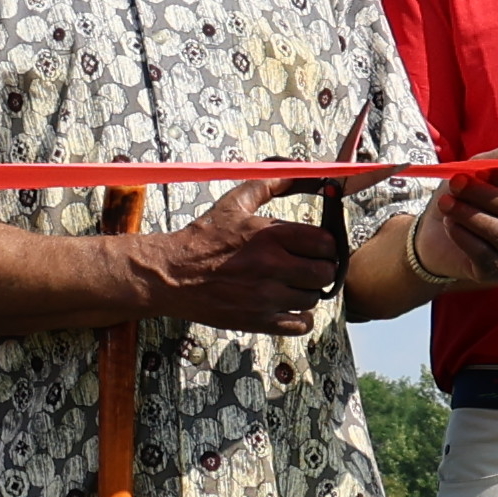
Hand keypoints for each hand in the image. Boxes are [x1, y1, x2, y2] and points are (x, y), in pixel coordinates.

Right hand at [123, 179, 348, 333]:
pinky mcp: (258, 320)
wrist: (171, 274)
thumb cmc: (202, 238)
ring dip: (308, 291)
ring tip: (293, 285)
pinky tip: (289, 306)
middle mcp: (271, 266)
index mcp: (269, 235)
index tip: (317, 246)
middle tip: (308, 266)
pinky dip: (301, 317)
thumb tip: (295, 172)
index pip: (325, 243)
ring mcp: (265, 296)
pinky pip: (300, 324)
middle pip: (325, 273)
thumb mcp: (232, 204)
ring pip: (314, 298)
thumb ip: (267, 185)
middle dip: (321, 268)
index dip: (326, 244)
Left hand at [418, 159, 497, 290]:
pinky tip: (449, 225)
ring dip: (468, 214)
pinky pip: (484, 253)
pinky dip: (462, 235)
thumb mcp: (476, 171)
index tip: (477, 171)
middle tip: (454, 184)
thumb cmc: (461, 197)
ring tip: (445, 204)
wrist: (433, 232)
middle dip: (481, 193)